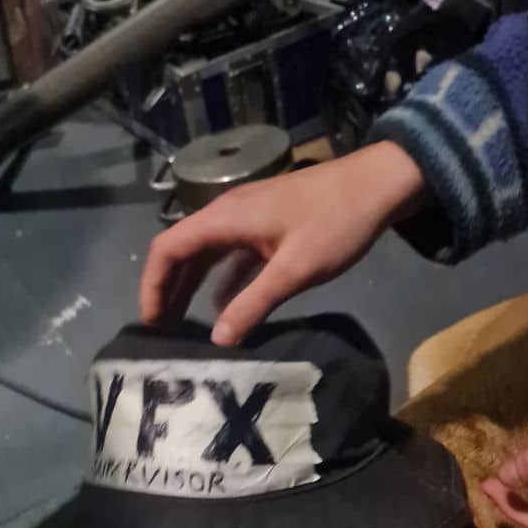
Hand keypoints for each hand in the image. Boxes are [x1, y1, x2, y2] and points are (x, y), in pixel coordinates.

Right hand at [139, 141, 426, 344]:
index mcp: (224, 219)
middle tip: (163, 334)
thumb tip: (217, 341)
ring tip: (185, 328)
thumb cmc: (336, 223)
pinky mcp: (264, 228)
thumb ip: (252, 305)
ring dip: (190, 289)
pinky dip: (220, 284)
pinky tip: (224, 312)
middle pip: (180, 253)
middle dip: (166, 292)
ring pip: (204, 257)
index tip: (149, 323)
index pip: (167, 249)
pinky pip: (229, 258)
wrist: (378, 185)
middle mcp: (226, 216)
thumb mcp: (293, 271)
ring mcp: (246, 220)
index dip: (151, 286)